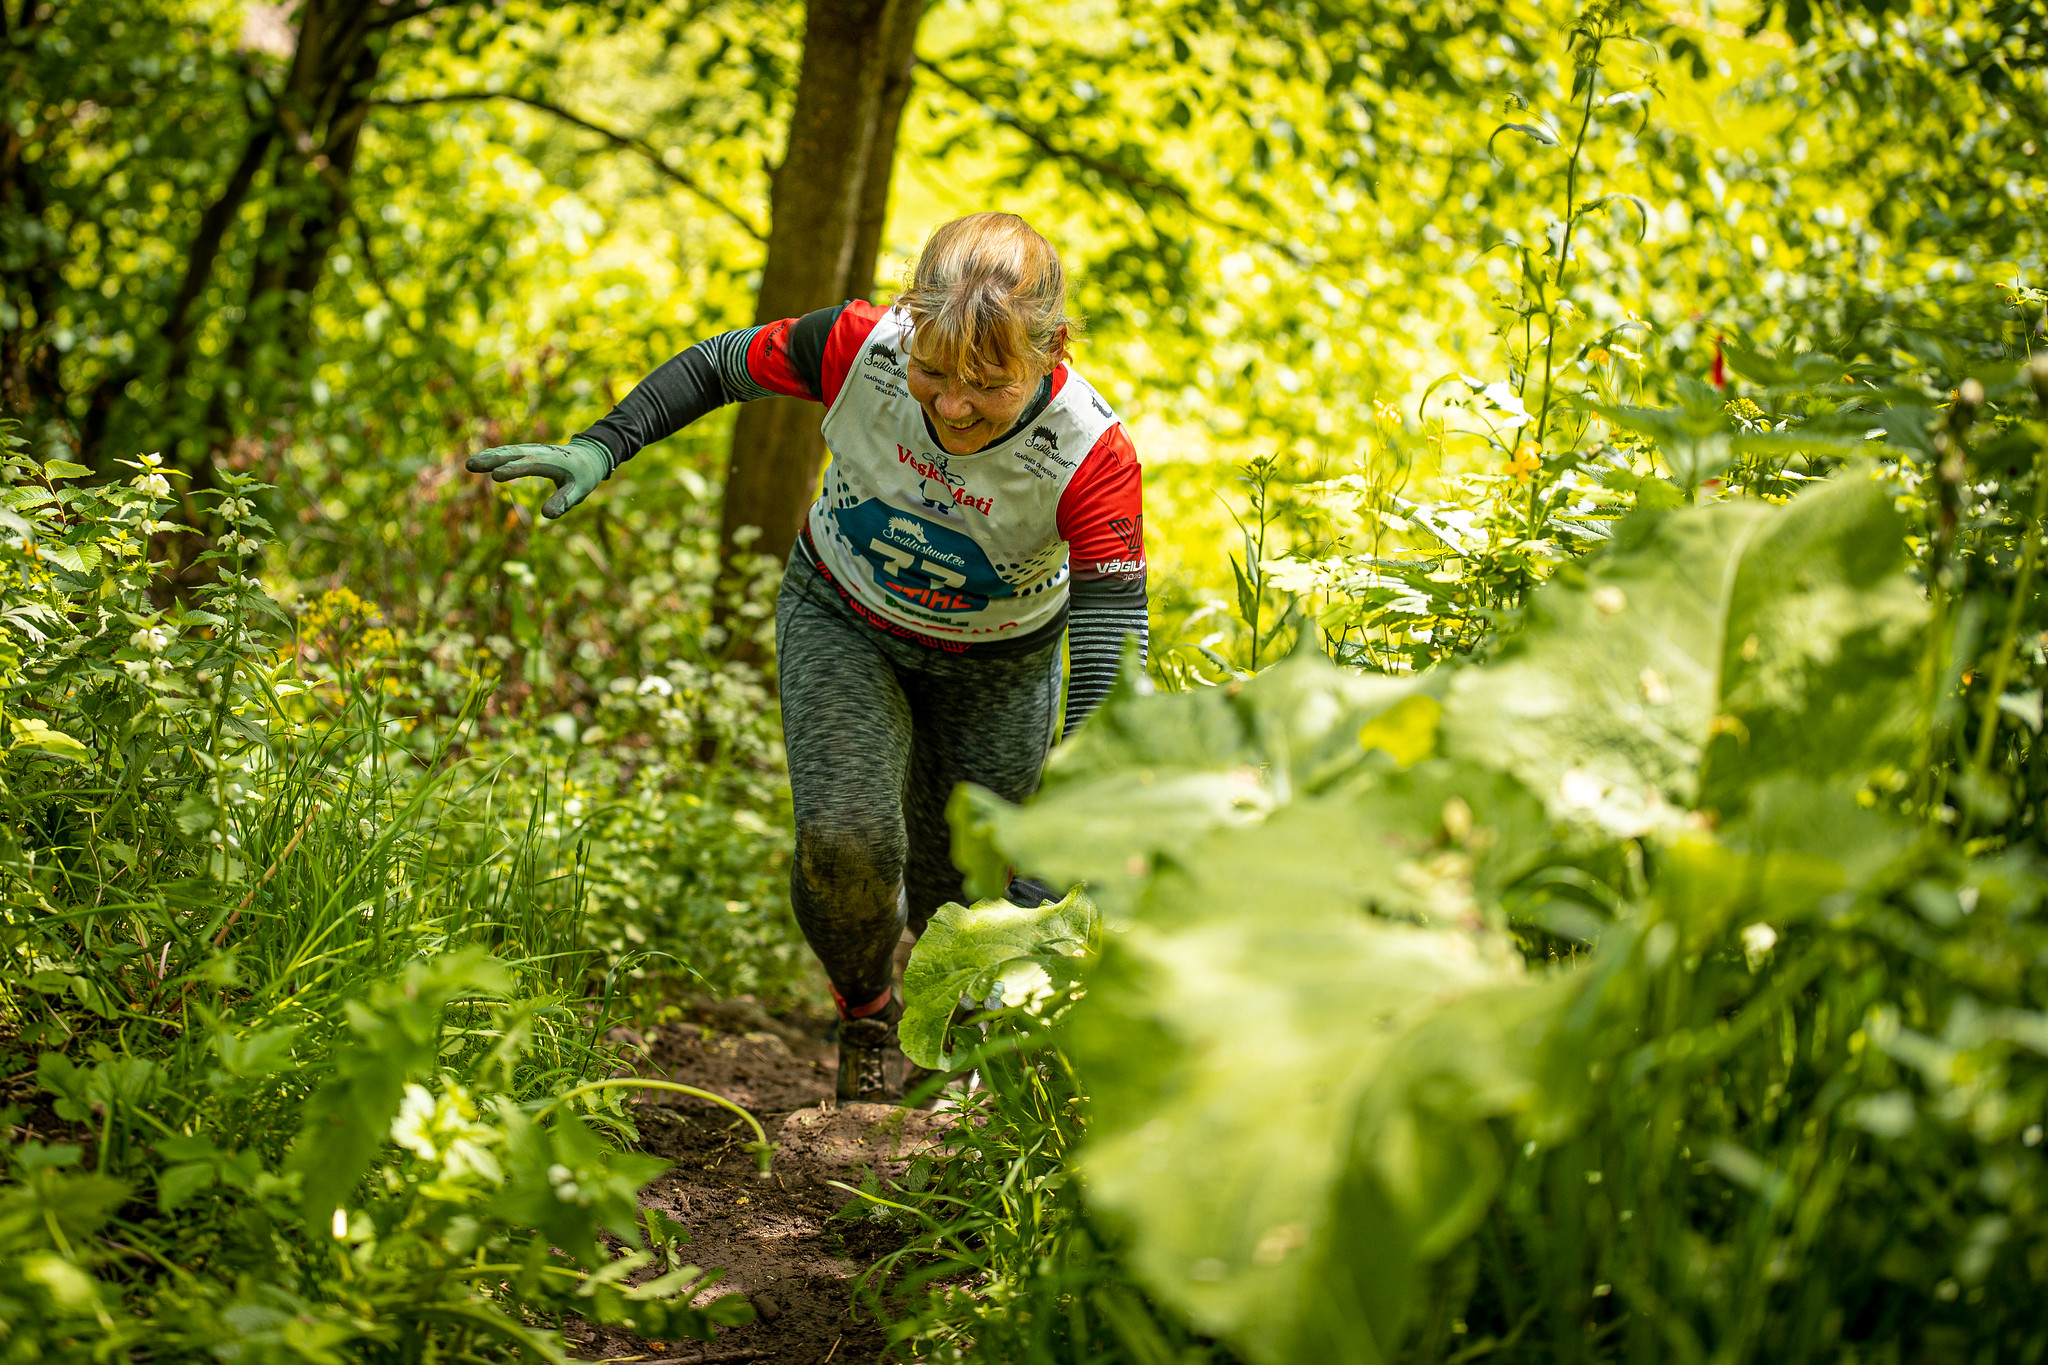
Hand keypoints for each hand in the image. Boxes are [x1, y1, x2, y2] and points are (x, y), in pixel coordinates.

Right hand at [465, 437, 611, 518]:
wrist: (589, 455)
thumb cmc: (583, 476)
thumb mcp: (578, 491)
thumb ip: (563, 502)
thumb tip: (547, 516)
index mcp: (552, 461)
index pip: (530, 465)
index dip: (513, 470)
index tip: (495, 476)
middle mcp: (540, 452)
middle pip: (513, 454)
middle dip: (492, 459)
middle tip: (471, 466)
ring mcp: (532, 450)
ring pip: (508, 451)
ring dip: (489, 456)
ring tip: (470, 464)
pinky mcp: (528, 451)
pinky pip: (509, 452)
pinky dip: (494, 454)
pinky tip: (480, 460)